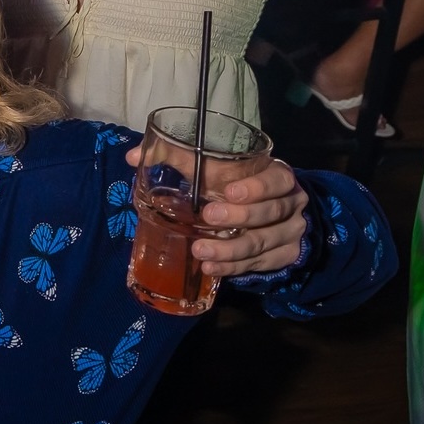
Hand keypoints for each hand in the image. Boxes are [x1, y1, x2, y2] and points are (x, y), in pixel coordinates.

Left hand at [125, 149, 308, 276]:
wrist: (276, 216)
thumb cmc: (238, 184)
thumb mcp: (218, 168)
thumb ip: (178, 159)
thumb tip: (133, 157)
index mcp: (278, 177)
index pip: (278, 179)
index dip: (257, 187)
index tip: (229, 191)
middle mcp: (291, 205)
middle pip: (270, 213)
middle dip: (238, 217)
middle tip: (208, 218)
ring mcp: (290, 234)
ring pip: (262, 243)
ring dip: (230, 249)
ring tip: (200, 250)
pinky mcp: (283, 257)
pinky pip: (258, 264)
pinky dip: (233, 266)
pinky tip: (211, 267)